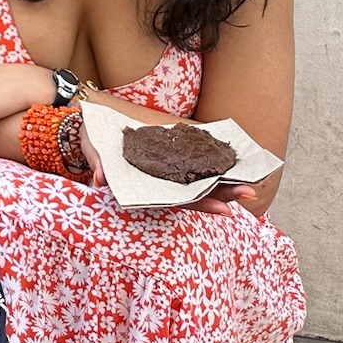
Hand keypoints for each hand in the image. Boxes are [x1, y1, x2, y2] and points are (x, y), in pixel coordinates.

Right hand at [71, 118, 255, 214]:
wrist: (91, 131)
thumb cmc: (94, 146)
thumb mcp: (95, 155)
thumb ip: (99, 167)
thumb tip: (101, 179)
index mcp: (148, 189)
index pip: (179, 200)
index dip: (202, 205)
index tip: (226, 211)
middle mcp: (162, 183)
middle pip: (197, 192)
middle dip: (224, 194)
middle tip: (250, 193)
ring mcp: (167, 170)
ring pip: (200, 179)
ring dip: (224, 181)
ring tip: (250, 181)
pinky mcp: (169, 155)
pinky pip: (194, 160)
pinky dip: (213, 161)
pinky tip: (231, 160)